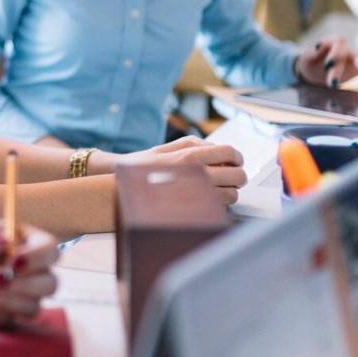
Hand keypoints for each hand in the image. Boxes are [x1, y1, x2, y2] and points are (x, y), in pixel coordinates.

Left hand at [0, 209, 57, 325]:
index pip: (51, 251)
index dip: (38, 259)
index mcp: (27, 243)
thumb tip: (4, 242)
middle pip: (50, 284)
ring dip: (6, 301)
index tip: (14, 261)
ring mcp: (18, 295)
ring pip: (33, 308)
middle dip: (22, 285)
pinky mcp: (2, 313)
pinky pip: (9, 321)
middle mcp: (29, 271)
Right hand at [114, 137, 247, 204]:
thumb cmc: (142, 168)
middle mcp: (196, 175)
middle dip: (237, 176)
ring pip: (231, 195)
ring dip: (228, 192)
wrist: (120, 189)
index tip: (235, 161)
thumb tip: (219, 149)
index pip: (230, 152)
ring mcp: (196, 195)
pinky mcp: (194, 211)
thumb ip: (194, 145)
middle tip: (230, 176)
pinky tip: (204, 200)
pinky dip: (217, 204)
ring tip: (215, 189)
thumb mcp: (166, 147)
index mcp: (190, 155)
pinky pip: (218, 209)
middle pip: (237, 176)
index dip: (237, 157)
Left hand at [296, 37, 357, 87]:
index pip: (336, 42)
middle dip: (339, 69)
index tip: (327, 65)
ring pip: (357, 58)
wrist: (313, 69)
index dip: (333, 52)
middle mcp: (345, 48)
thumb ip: (315, 52)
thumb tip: (320, 46)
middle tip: (332, 84)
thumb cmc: (310, 62)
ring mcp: (352, 58)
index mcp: (332, 42)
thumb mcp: (308, 57)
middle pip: (345, 53)